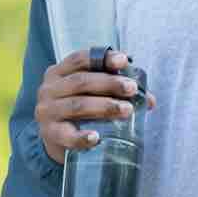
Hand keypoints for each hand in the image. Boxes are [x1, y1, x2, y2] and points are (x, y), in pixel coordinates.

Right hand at [34, 48, 154, 163]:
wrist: (56, 138)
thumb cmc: (80, 109)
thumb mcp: (93, 93)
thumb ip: (118, 90)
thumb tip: (150, 99)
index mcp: (60, 72)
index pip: (80, 59)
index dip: (103, 58)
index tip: (124, 61)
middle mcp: (49, 89)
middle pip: (81, 81)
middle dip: (110, 83)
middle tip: (132, 88)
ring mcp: (47, 112)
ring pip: (76, 105)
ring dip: (104, 106)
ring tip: (127, 110)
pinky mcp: (49, 134)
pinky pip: (66, 135)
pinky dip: (81, 137)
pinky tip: (96, 137)